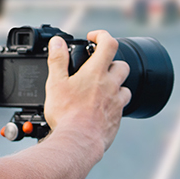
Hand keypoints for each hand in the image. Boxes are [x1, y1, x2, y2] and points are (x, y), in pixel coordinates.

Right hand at [43, 32, 130, 152]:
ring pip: (124, 87)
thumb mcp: (55, 83)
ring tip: (100, 89)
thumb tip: (57, 42)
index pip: (109, 44)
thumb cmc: (66, 114)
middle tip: (97, 67)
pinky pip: (120, 106)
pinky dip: (113, 104)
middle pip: (121, 65)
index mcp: (96, 73)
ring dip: (115, 84)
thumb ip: (57, 60)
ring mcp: (116, 103)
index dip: (102, 36)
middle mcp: (111, 85)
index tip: (93, 38)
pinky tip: (100, 109)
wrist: (78, 142)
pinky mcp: (117, 119)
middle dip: (111, 62)